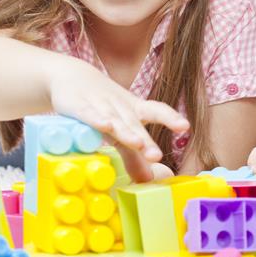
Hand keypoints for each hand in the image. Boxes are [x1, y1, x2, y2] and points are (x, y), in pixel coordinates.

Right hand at [47, 57, 188, 181]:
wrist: (71, 75)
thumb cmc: (104, 105)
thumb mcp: (121, 129)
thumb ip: (134, 156)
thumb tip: (148, 181)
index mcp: (135, 110)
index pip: (156, 111)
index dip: (170, 117)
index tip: (184, 127)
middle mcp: (121, 108)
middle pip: (135, 124)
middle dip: (145, 141)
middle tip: (156, 156)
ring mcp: (101, 106)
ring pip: (116, 120)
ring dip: (126, 132)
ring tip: (138, 144)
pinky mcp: (80, 107)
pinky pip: (90, 114)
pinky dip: (97, 119)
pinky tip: (105, 126)